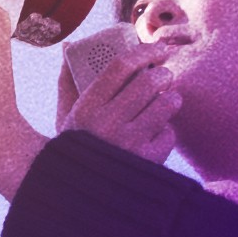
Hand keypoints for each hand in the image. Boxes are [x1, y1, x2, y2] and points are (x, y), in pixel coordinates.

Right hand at [59, 41, 180, 163]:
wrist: (82, 191)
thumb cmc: (76, 145)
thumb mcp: (66, 115)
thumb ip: (68, 80)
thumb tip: (68, 45)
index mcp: (87, 108)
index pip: (119, 67)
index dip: (143, 52)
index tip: (157, 48)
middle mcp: (108, 124)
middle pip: (148, 82)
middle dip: (163, 74)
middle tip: (164, 75)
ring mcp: (129, 144)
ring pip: (165, 105)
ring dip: (171, 98)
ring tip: (167, 99)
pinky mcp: (148, 162)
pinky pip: (169, 134)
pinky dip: (166, 130)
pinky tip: (157, 132)